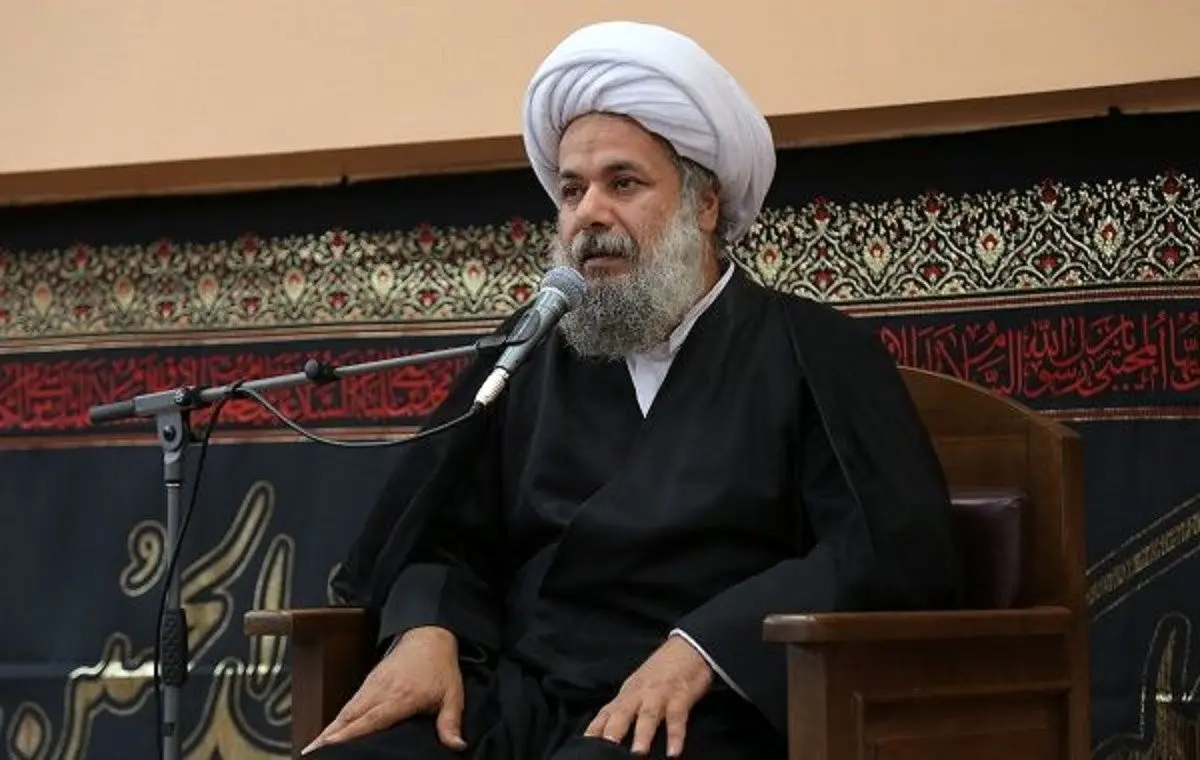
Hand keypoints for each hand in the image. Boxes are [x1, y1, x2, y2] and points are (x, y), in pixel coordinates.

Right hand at [302, 626, 466, 754]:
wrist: (429, 636)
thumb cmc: (441, 666)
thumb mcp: (452, 694)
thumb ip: (451, 722)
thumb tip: (456, 745)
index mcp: (401, 696)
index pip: (371, 719)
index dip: (350, 733)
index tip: (331, 743)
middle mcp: (381, 691)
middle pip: (350, 716)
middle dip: (330, 735)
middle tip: (312, 752)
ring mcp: (372, 685)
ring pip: (346, 710)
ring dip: (329, 728)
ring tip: (313, 747)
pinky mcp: (368, 682)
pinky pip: (349, 704)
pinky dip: (336, 719)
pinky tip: (328, 733)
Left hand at [584, 634, 713, 756]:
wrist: (688, 646)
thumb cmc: (662, 671)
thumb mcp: (638, 687)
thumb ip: (626, 709)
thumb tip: (612, 733)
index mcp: (627, 694)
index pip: (606, 714)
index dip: (594, 729)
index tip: (584, 745)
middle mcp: (639, 695)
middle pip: (622, 714)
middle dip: (611, 732)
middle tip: (603, 751)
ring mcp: (659, 695)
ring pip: (648, 716)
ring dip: (642, 735)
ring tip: (637, 754)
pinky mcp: (680, 697)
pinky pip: (677, 718)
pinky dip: (676, 736)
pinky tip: (673, 752)